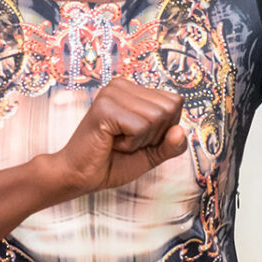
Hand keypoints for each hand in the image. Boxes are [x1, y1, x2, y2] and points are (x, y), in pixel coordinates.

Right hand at [50, 78, 187, 198]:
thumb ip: (172, 144)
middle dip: (154, 134)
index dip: (165, 128)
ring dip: (141, 140)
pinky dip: (131, 144)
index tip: (139, 137)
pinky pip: (140, 127)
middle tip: (127, 140)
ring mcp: (111, 94)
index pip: (175, 102)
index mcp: (133, 89)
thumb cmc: (113, 162)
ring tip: (118, 141)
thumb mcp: (152, 154)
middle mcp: (121, 85)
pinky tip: (112, 142)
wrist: (81, 176)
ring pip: (156, 117)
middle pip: (168, 109)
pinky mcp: (104, 107)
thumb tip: (180, 131)